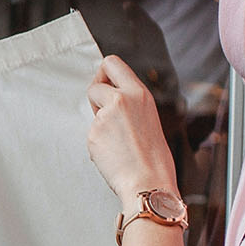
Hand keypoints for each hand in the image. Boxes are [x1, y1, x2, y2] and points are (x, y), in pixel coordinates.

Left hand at [86, 55, 177, 202]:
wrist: (149, 182)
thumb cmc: (153, 158)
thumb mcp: (147, 118)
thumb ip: (129, 104)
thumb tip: (110, 98)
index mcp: (139, 94)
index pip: (112, 63)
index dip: (103, 74)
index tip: (105, 86)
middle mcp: (122, 100)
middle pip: (95, 83)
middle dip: (96, 95)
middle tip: (106, 113)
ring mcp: (105, 116)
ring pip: (92, 112)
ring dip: (99, 124)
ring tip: (118, 141)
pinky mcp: (94, 133)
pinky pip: (91, 133)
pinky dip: (98, 142)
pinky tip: (113, 153)